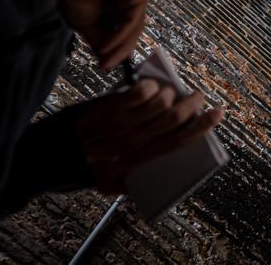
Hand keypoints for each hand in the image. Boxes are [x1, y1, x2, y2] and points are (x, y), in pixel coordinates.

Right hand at [60, 0, 149, 69]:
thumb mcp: (87, 23)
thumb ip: (101, 40)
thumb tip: (108, 60)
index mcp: (119, 5)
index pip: (124, 31)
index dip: (116, 49)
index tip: (105, 66)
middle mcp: (131, 0)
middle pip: (131, 31)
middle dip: (118, 52)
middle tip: (105, 67)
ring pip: (133, 28)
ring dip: (119, 47)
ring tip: (104, 61)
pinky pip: (133, 21)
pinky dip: (120, 36)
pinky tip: (106, 47)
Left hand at [74, 78, 224, 194]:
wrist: (51, 157)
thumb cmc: (83, 171)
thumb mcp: (111, 186)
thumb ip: (134, 183)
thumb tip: (156, 180)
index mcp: (141, 160)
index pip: (180, 140)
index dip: (202, 125)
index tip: (219, 112)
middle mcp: (135, 141)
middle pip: (174, 117)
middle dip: (192, 103)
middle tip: (196, 95)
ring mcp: (122, 123)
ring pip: (159, 101)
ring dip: (168, 92)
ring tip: (167, 91)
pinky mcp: (110, 107)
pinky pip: (139, 91)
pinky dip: (148, 85)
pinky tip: (147, 86)